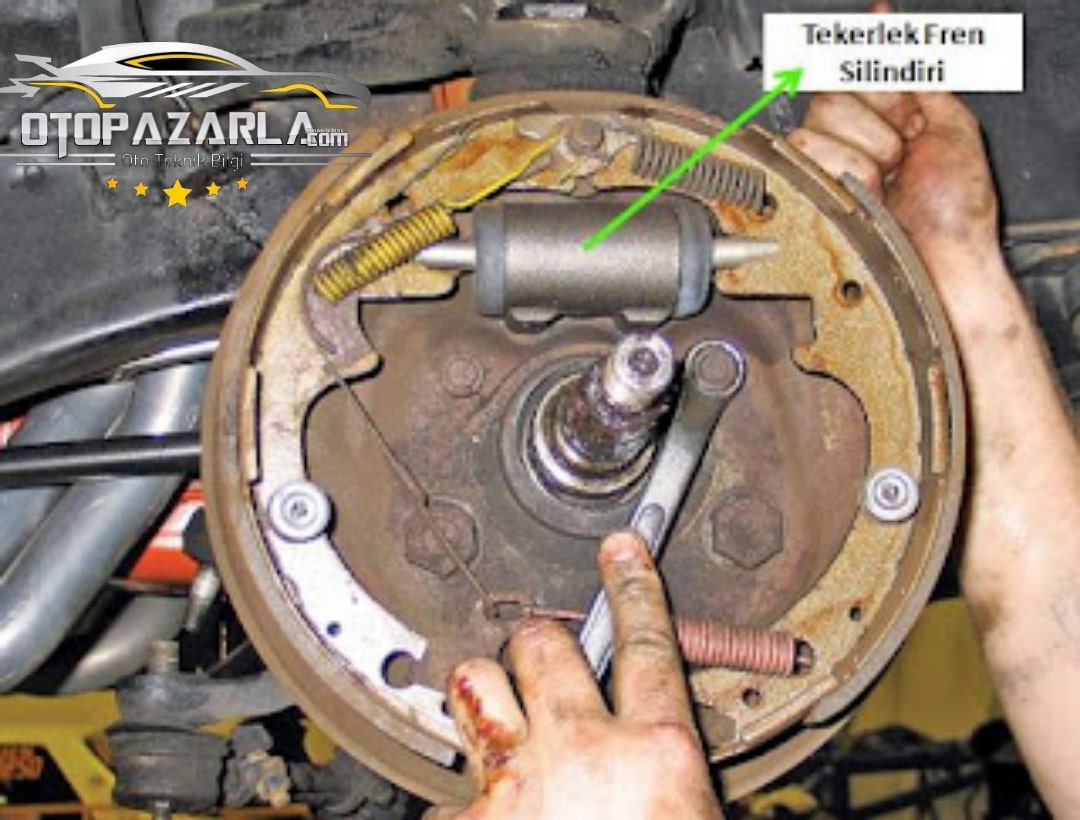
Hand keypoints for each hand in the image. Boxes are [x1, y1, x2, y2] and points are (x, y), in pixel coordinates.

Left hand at [426, 531, 722, 818]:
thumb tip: (658, 743)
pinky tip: (488, 808)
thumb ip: (663, 760)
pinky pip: (449, 784)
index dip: (632, 586)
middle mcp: (581, 754)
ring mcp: (514, 782)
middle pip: (545, 644)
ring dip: (486, 687)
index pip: (646, 642)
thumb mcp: (688, 810)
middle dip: (539, 638)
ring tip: (496, 704)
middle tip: (541, 648)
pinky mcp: (465, 819)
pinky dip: (467, 793)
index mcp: (655, 753)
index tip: (621, 550)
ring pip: (477, 683)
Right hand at [788, 92, 999, 280]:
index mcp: (886, 120)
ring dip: (859, 160)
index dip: (880, 90)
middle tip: (899, 164)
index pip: (857, 72)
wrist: (940, 264)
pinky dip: (838, 176)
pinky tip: (859, 198)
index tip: (905, 119)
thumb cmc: (955, 217)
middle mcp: (850, 140)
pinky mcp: (803, 191)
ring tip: (880, 189)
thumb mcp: (955, 128)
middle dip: (874, 130)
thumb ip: (922, 80)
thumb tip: (888, 35)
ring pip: (813, 126)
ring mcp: (823, 167)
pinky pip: (800, 156)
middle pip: (830, 96)